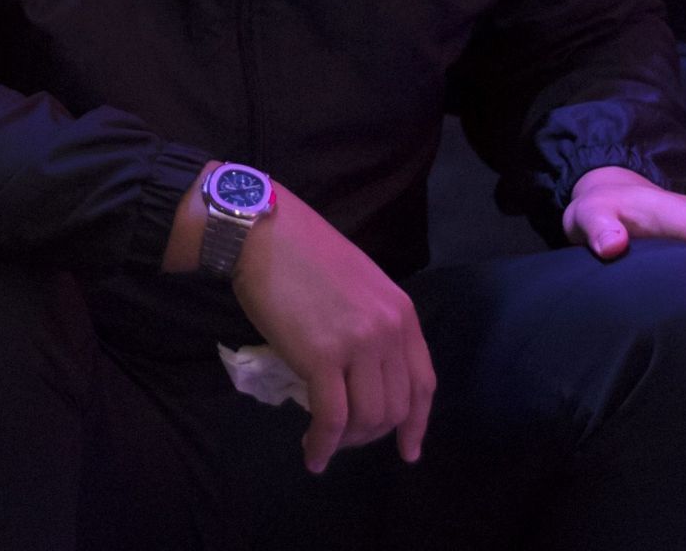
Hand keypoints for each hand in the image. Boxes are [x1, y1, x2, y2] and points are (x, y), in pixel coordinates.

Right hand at [230, 184, 435, 473]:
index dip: (416, 423)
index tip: (408, 449)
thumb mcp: (358, 284)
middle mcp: (389, 330)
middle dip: (371, 435)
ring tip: (324, 443)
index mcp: (401, 312)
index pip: (422, 382)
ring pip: (367, 418)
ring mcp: (358, 344)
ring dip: (346, 441)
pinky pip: (332, 418)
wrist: (263, 231)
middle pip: (395, 407)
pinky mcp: (321, 356)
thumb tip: (362, 372)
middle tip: (345, 441)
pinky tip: (311, 453)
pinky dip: (323, 444)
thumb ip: (371, 324)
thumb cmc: (302, 252)